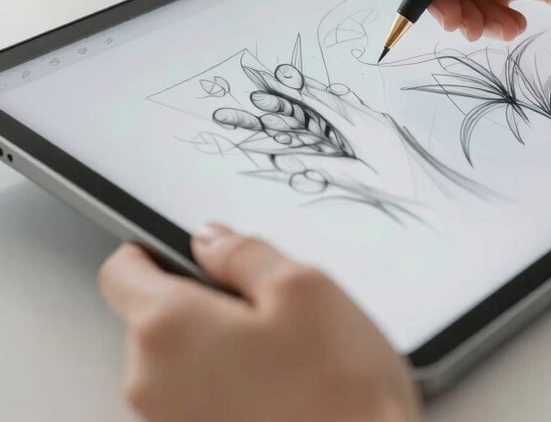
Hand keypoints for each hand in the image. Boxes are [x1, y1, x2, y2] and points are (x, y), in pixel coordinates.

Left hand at [99, 225, 420, 421]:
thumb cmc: (339, 396)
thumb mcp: (304, 288)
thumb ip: (244, 252)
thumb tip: (212, 241)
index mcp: (168, 330)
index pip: (121, 270)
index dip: (157, 249)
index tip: (195, 251)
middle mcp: (152, 386)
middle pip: (153, 317)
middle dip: (202, 302)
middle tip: (267, 309)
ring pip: (181, 360)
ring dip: (220, 346)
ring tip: (284, 356)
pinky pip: (198, 398)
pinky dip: (230, 385)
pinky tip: (281, 390)